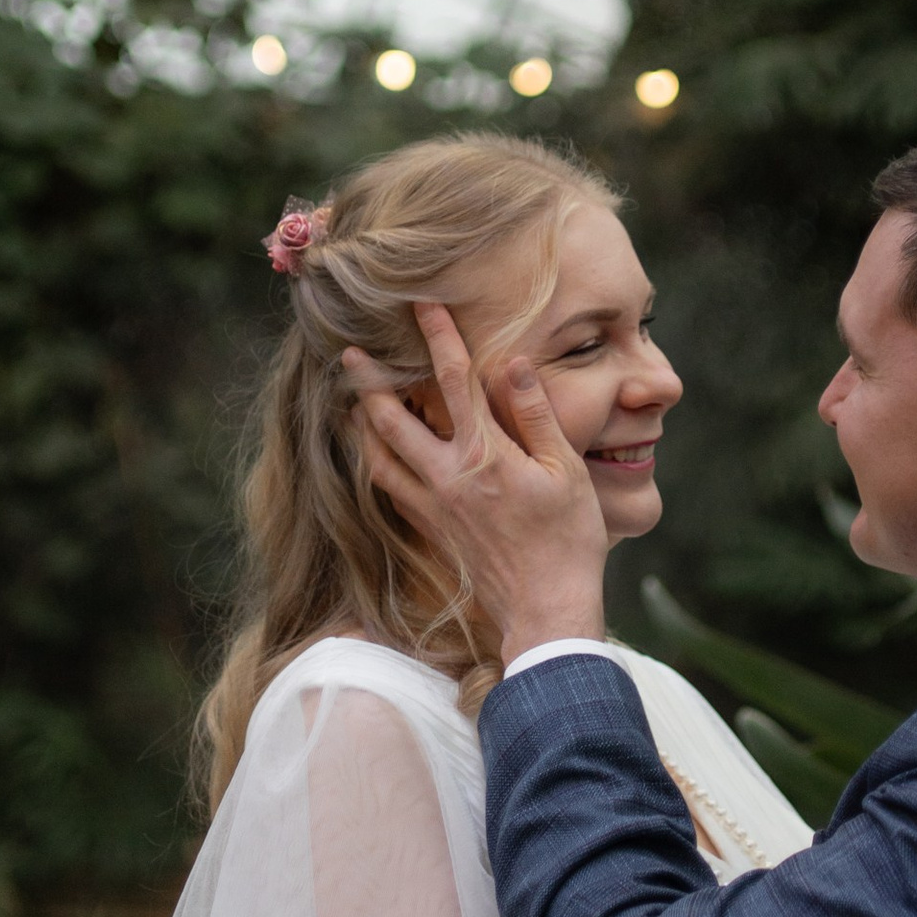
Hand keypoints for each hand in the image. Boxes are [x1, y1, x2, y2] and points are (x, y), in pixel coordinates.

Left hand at [349, 301, 611, 652]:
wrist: (545, 610)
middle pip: (394, 417)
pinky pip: (391, 489)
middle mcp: (448, 476)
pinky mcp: (432, 529)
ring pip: (380, 456)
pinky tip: (375, 456)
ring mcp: (434, 505)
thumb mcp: (566, 470)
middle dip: (370, 380)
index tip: (421, 305)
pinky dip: (376, 464)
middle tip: (349, 352)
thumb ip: (535, 414)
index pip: (454, 381)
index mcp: (484, 454)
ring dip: (364, 424)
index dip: (438, 337)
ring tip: (351, 401)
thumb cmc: (568, 541)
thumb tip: (513, 363)